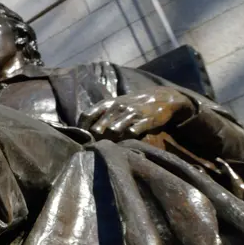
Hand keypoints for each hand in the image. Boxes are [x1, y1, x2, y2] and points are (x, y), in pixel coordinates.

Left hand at [79, 88, 193, 139]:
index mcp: (107, 103)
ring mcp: (131, 113)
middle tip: (98, 147)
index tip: (83, 140)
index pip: (86, 116)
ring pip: (112, 131)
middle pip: (97, 128)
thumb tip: (82, 130)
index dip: (81, 130)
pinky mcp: (145, 120)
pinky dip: (127, 139)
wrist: (161, 97)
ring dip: (110, 141)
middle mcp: (117, 107)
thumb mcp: (114, 105)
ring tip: (112, 146)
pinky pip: (131, 133)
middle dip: (95, 139)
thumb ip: (99, 114)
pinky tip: (127, 142)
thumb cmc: (132, 104)